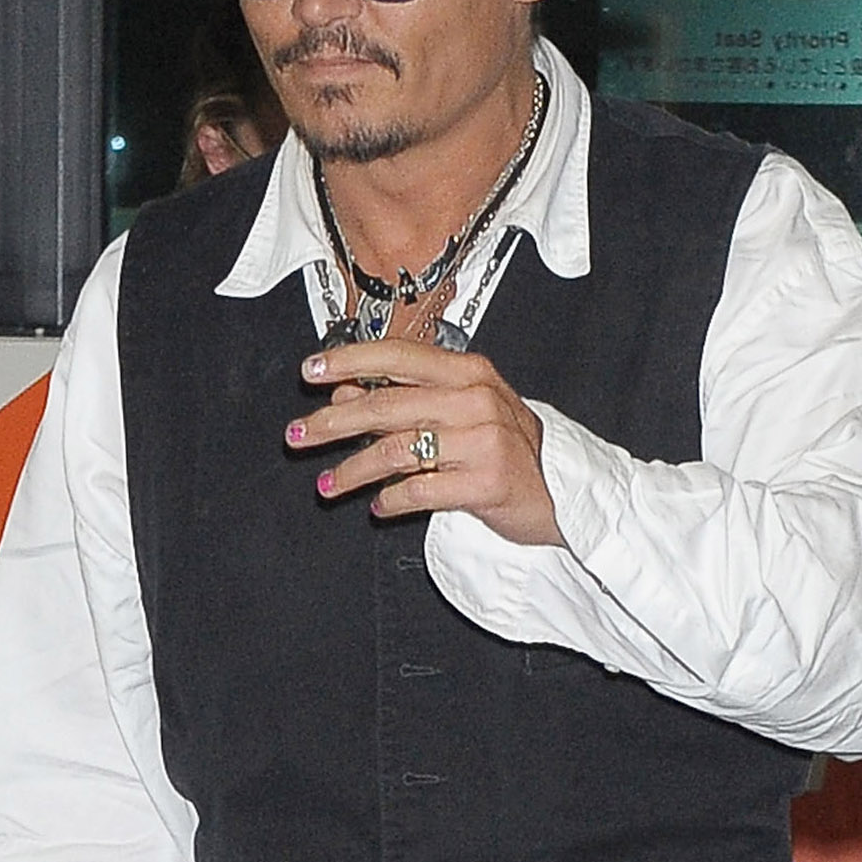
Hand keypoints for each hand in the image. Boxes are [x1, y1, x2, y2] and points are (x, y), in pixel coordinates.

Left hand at [293, 343, 560, 544]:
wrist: (562, 494)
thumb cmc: (510, 450)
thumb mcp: (462, 413)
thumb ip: (406, 398)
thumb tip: (347, 393)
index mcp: (469, 372)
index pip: (399, 354)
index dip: (350, 360)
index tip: (311, 372)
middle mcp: (476, 399)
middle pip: (388, 404)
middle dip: (333, 422)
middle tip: (298, 436)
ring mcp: (484, 440)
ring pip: (397, 449)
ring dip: (353, 470)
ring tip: (328, 486)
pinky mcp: (486, 482)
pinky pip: (420, 489)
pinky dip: (392, 501)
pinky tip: (379, 507)